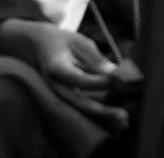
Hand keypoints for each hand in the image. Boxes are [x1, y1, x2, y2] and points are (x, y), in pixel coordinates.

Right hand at [0, 19, 127, 127]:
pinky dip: (100, 114)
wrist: (38, 46)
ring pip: (83, 109)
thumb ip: (96, 59)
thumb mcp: (79, 42)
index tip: (120, 80)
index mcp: (57, 68)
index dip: (100, 82)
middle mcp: (56, 86)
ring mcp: (60, 95)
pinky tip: (117, 120)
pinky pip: (84, 108)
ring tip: (124, 121)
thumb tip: (116, 74)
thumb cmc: (62, 41)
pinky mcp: (67, 98)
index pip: (80, 80)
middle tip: (124, 114)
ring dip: (104, 116)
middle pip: (80, 103)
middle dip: (103, 111)